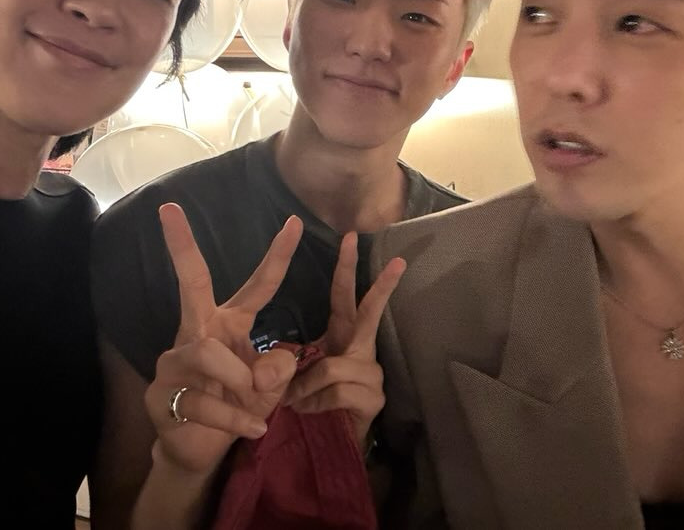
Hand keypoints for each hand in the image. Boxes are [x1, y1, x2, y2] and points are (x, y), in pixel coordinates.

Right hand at [143, 203, 301, 474]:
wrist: (200, 450)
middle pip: (191, 282)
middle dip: (181, 246)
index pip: (258, 285)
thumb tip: (268, 364)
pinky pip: (203, 400)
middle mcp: (198, 331)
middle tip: (170, 210)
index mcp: (229, 323)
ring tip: (256, 403)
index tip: (296, 222)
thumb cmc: (237, 406)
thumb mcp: (270, 388)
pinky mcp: (161, 394)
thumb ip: (278, 371)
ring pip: (207, 353)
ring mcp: (173, 361)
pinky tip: (253, 429)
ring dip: (238, 379)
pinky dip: (234, 417)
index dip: (279, 256)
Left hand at [283, 232, 405, 445]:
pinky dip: (314, 400)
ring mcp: (372, 373)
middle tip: (400, 261)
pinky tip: (308, 410)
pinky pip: (335, 389)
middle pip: (370, 312)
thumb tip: (283, 357)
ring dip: (306, 384)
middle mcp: (362, 349)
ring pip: (333, 364)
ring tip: (293, 401)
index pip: (343, 295)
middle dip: (383, 286)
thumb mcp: (294, 374)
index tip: (349, 236)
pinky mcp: (373, 398)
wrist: (322, 447)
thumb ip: (291, 359)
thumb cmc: (309, 404)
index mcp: (342, 336)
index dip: (345, 267)